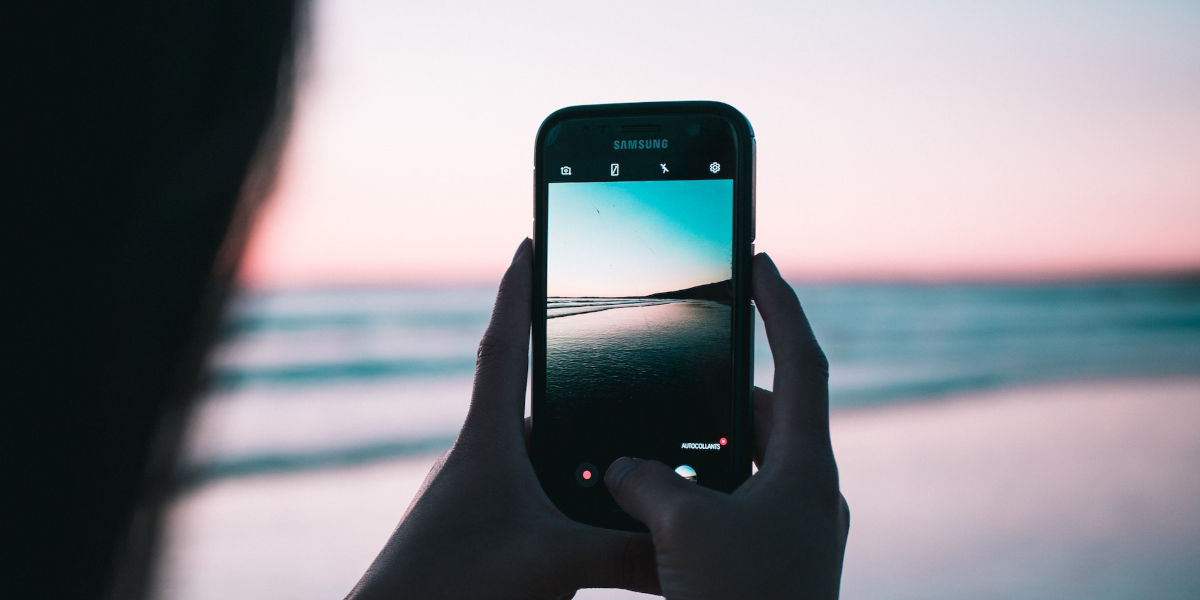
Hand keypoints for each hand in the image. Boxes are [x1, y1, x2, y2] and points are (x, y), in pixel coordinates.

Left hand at [348, 239, 657, 599]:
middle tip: (627, 365)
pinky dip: (569, 505)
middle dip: (579, 386)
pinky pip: (537, 504)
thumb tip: (686, 547)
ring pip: (543, 463)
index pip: (506, 345)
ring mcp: (479, 499)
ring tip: (634, 461)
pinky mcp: (482, 535)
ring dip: (580, 458)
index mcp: (488, 440)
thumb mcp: (552, 563)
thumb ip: (626, 551)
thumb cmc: (451, 587)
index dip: (519, 291)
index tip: (530, 242)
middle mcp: (481, 460)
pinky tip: (600, 526)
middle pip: (539, 405)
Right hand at [603, 253, 849, 598]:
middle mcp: (807, 494)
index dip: (780, 305)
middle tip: (673, 373)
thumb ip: (646, 480)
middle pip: (766, 415)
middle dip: (717, 393)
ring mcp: (792, 533)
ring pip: (743, 468)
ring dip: (699, 453)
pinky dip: (694, 499)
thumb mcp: (683, 529)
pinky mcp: (769, 566)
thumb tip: (622, 469)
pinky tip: (648, 510)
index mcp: (806, 468)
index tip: (758, 262)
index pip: (802, 361)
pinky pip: (731, 511)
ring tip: (646, 446)